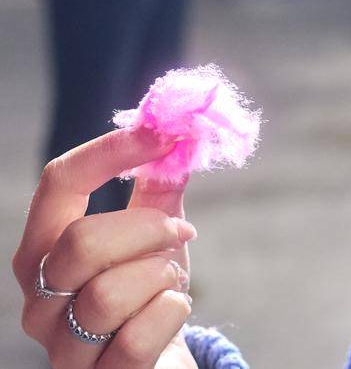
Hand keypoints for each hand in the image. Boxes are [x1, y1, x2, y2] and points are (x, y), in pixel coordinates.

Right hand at [12, 126, 199, 367]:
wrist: (156, 360)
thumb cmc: (148, 291)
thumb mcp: (154, 235)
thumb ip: (161, 187)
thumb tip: (183, 133)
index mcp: (45, 250)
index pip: (59, 183)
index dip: (112, 151)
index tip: (164, 134)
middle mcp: (39, 299)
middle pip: (81, 242)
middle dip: (147, 229)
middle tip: (180, 232)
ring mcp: (61, 346)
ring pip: (107, 295)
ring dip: (161, 278)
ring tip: (170, 282)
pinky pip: (135, 340)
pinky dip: (170, 314)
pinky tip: (174, 310)